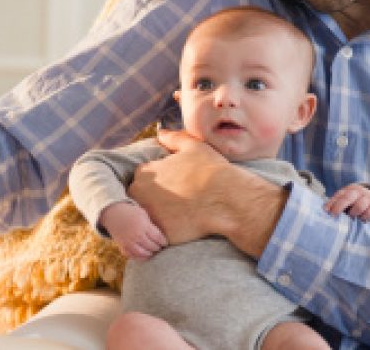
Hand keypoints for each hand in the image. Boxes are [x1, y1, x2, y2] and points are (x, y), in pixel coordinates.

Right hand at [99, 202, 168, 259]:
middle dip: (158, 248)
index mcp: (143, 226)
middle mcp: (136, 236)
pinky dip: (140, 258)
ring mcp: (129, 243)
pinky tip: (145, 255)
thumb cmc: (131, 212)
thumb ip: (151, 226)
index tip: (165, 243)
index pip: (158, 238)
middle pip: (152, 247)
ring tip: (153, 251)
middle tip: (160, 247)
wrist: (113, 214)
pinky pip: (133, 256)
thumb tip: (160, 237)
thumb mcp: (143, 214)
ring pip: (143, 254)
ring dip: (150, 254)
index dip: (163, 242)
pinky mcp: (123, 247)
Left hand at [129, 129, 286, 257]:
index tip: (174, 185)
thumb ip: (173, 138)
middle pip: (141, 199)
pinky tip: (184, 228)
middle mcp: (141, 196)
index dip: (159, 182)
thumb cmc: (212, 171)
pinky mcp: (160, 236)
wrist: (228, 200)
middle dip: (155, 200)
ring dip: (159, 217)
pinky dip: (167, 233)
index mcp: (144, 173)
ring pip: (148, 218)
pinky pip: (159, 236)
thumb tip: (160, 132)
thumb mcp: (193, 147)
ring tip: (181, 215)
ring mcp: (149, 217)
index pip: (142, 179)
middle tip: (178, 202)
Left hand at [324, 184, 369, 220]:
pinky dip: (365, 217)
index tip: (325, 211)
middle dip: (339, 206)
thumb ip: (336, 204)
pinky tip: (362, 219)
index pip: (339, 195)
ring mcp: (367, 196)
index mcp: (348, 190)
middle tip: (334, 215)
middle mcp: (358, 191)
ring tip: (352, 217)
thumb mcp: (345, 200)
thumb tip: (325, 211)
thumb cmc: (353, 201)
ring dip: (354, 213)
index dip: (331, 203)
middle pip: (348, 198)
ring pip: (360, 206)